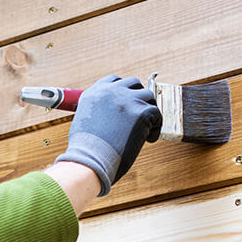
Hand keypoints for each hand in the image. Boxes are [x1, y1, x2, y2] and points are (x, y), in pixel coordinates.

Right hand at [54, 74, 161, 195]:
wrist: (90, 160)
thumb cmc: (86, 151)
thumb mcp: (84, 123)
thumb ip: (97, 113)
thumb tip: (109, 119)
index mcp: (94, 93)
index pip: (115, 80)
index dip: (124, 91)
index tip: (128, 104)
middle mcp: (110, 92)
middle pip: (134, 84)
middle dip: (139, 98)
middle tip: (139, 116)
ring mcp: (127, 100)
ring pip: (148, 96)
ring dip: (148, 111)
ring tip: (145, 129)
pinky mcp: (141, 112)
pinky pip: (157, 113)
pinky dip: (156, 127)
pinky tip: (148, 139)